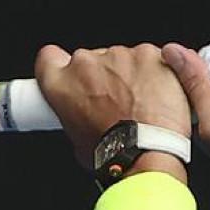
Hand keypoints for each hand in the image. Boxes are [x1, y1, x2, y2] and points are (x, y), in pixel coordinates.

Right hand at [34, 43, 191, 169]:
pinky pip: (151, 58)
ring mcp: (119, 56)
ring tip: (143, 106)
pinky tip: (161, 95)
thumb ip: (77, 115)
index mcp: (61, 85)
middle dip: (101, 77)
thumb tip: (86, 116)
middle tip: (115, 103)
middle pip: (90, 60)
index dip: (59, 65)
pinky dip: (156, 72)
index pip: (48, 58)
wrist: (149, 153)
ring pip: (123, 58)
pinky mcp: (149, 54)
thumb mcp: (78, 142)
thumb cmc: (115, 155)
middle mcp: (86, 64)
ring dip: (130, 76)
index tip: (69, 75)